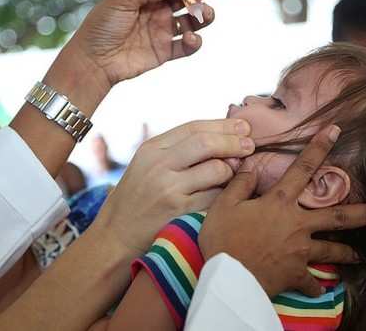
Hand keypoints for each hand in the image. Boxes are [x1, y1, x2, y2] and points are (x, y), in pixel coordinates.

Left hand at [75, 0, 212, 89]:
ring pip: (191, 23)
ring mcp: (162, 33)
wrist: (93, 61)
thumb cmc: (101, 27)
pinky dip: (194, 43)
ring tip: (203, 16)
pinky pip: (186, 47)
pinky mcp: (164, 53)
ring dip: (203, 17)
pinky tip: (191, 38)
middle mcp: (158, 12)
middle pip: (187, 1)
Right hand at [92, 119, 253, 255]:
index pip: (194, 127)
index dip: (223, 125)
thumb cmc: (136, 202)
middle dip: (234, 142)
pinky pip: (216, 198)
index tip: (243, 126)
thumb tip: (222, 138)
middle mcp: (158, 166)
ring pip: (217, 170)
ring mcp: (169, 189)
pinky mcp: (179, 213)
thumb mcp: (147, 167)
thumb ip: (177, 151)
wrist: (115, 240)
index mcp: (151, 149)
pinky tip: (227, 196)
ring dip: (232, 171)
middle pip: (207, 143)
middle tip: (250, 146)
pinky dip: (226, 195)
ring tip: (234, 175)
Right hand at [199, 125, 365, 297]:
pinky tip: (319, 289)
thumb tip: (250, 167)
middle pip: (339, 216)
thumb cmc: (224, 239)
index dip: (319, 147)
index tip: (336, 130)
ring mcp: (300, 250)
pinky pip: (311, 282)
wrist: (227, 277)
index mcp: (280, 203)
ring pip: (333, 250)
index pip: (303, 168)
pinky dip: (315, 286)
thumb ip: (240, 184)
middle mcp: (297, 224)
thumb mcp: (224, 205)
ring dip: (350, 253)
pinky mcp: (296, 273)